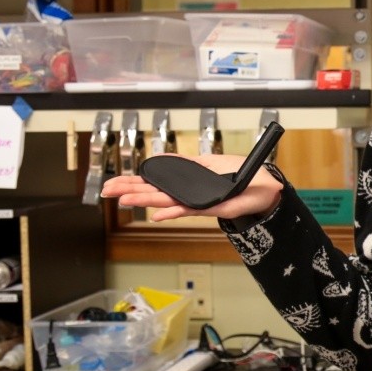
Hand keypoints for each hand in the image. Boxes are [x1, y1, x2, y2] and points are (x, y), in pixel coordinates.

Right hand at [101, 154, 283, 221]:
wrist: (263, 187)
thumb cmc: (239, 175)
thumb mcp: (208, 162)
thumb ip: (184, 162)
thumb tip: (161, 156)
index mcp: (184, 180)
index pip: (154, 181)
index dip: (134, 181)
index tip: (114, 182)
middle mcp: (186, 192)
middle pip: (153, 191)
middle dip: (129, 190)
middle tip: (108, 191)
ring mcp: (195, 201)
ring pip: (164, 201)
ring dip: (144, 200)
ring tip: (124, 200)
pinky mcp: (209, 207)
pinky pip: (186, 209)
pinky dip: (172, 212)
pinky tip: (156, 214)